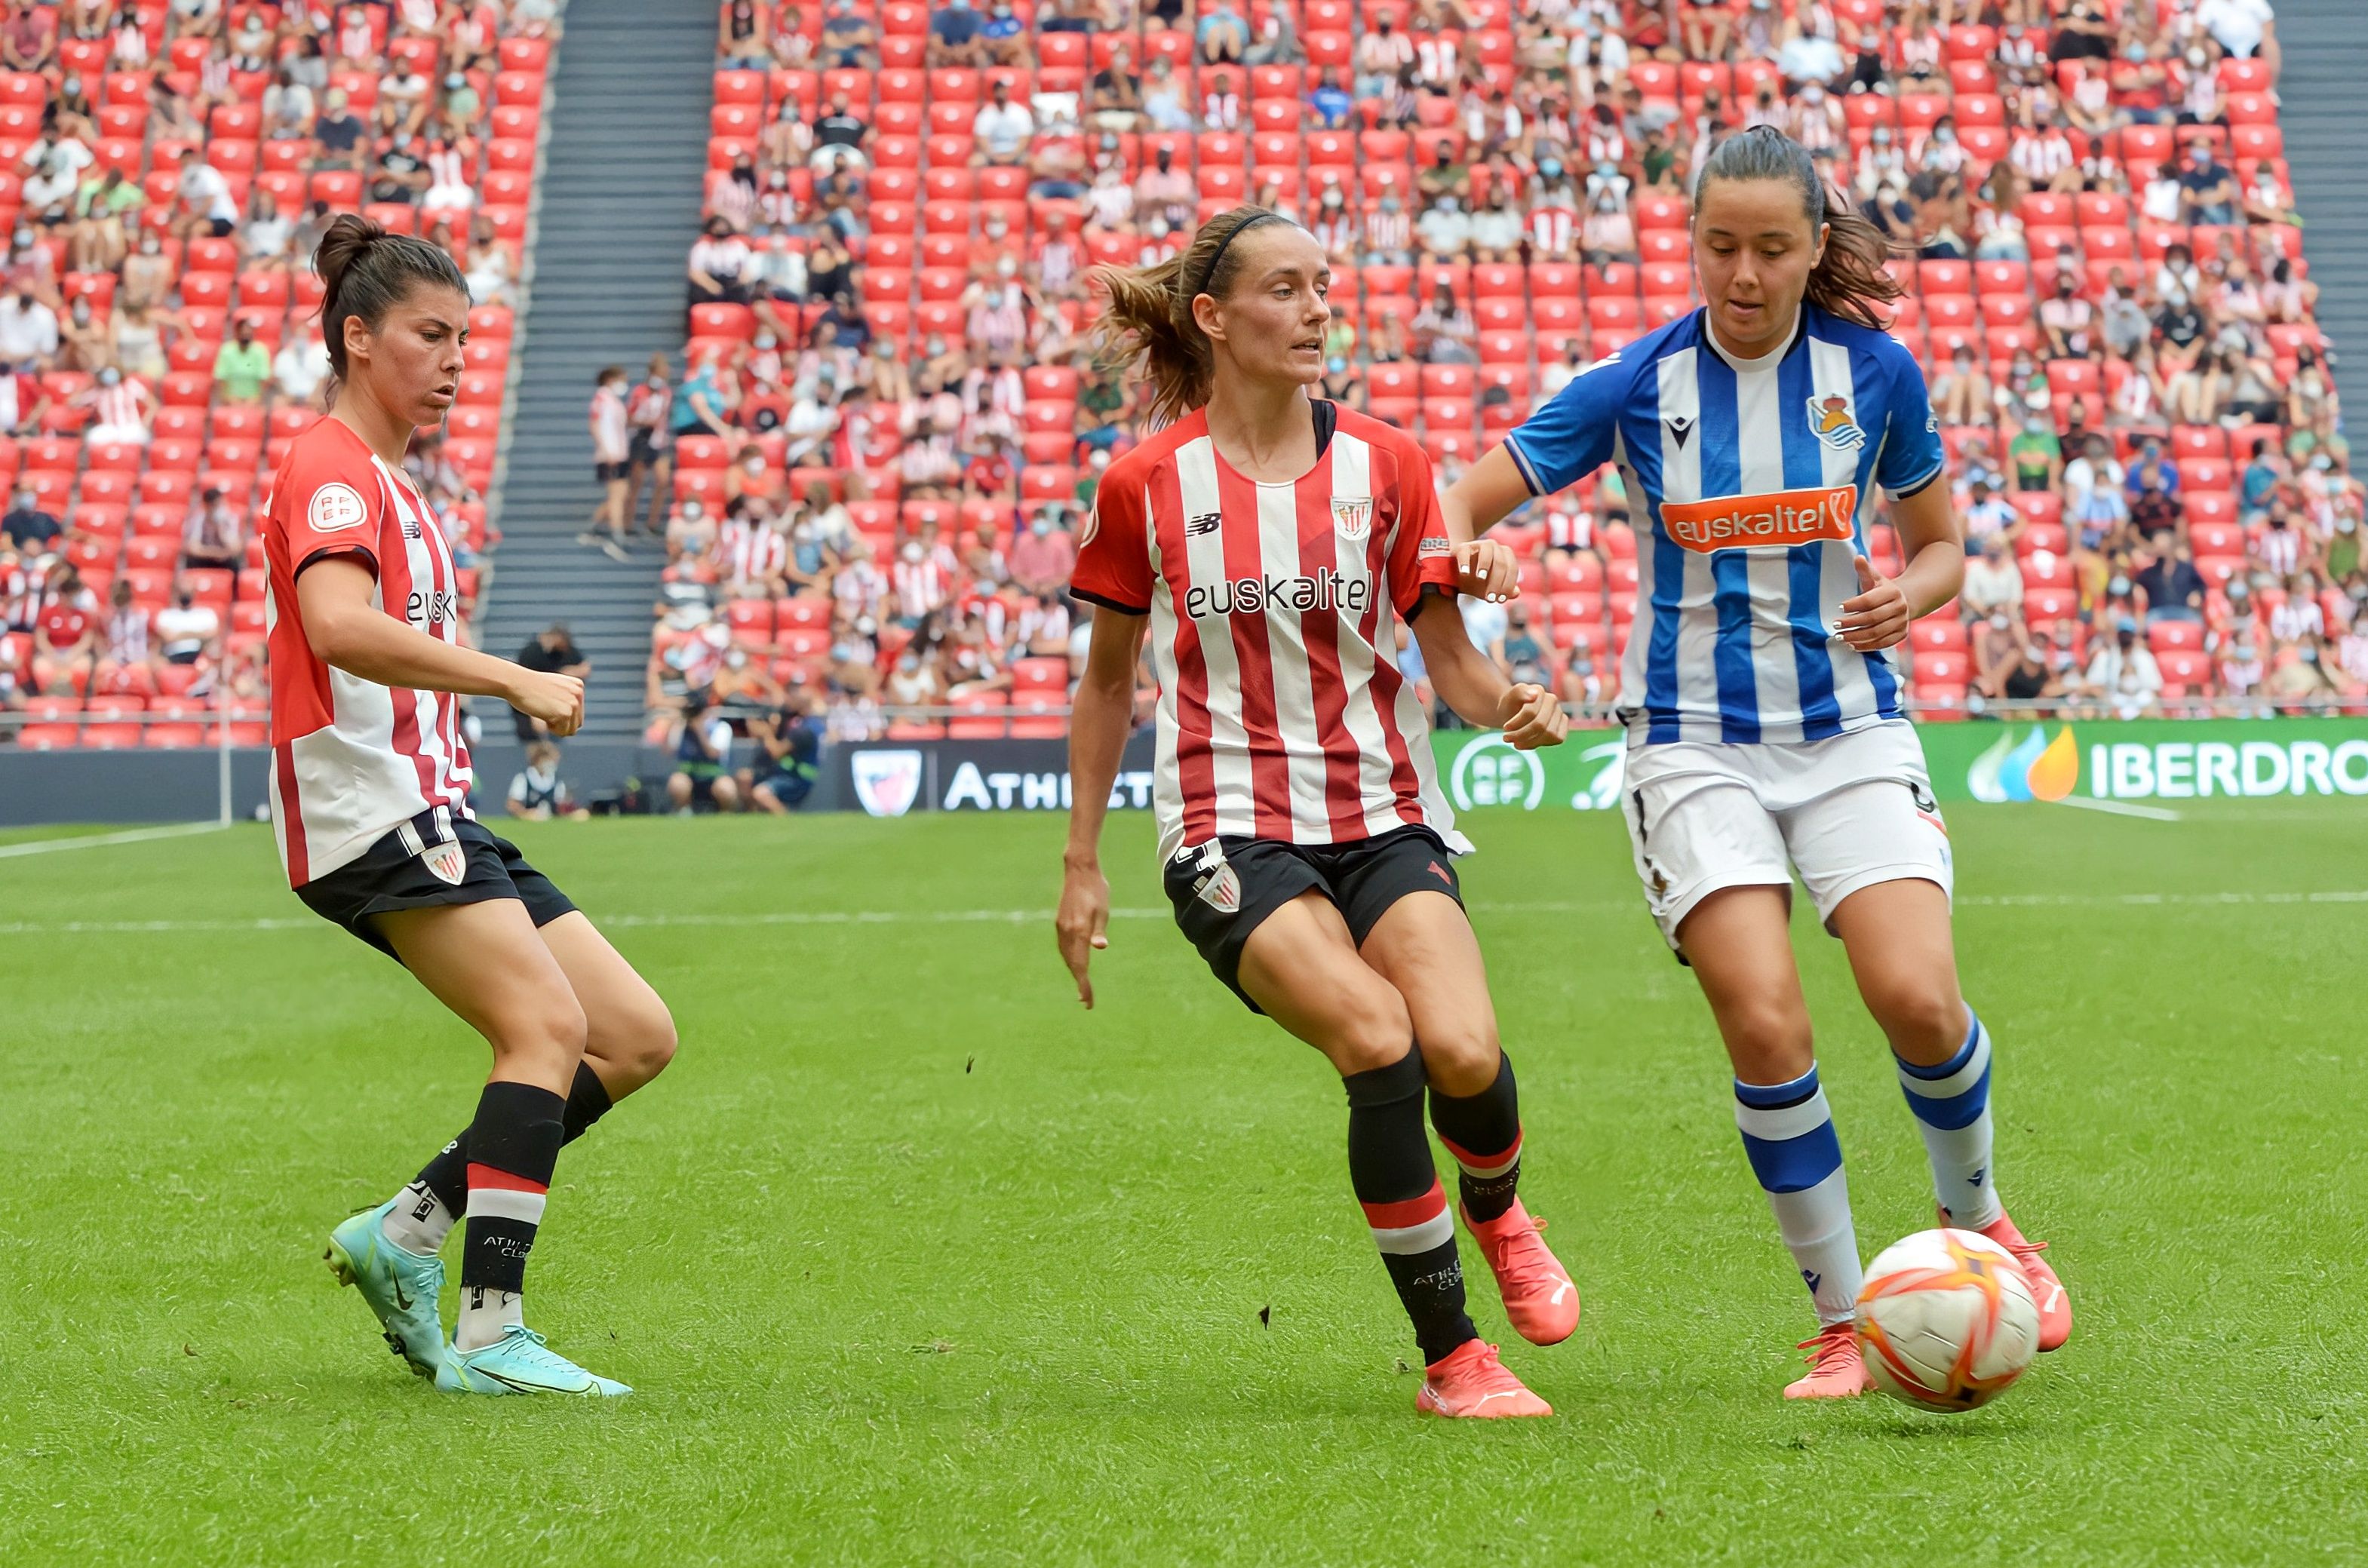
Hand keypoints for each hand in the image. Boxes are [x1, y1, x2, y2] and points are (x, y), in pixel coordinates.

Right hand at [508, 669, 584, 736]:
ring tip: (544, 711)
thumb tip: (576, 723)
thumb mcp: (554, 688)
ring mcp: (573, 704)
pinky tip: (542, 715)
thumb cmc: (529, 686)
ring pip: (571, 730)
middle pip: (577, 723)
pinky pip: (563, 732)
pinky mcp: (565, 714)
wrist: (516, 682)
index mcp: (578, 686)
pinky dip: (551, 729)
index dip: (562, 715)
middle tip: (545, 710)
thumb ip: (566, 698)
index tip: (548, 704)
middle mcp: (578, 694)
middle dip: (561, 723)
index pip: (578, 713)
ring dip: (556, 727)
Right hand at [1055, 859, 1110, 1008]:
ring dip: (1074, 972)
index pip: (1081, 965)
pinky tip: (1075, 962)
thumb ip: (1099, 930)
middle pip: (1072, 964)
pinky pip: (1064, 947)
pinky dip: (1070, 960)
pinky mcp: (1060, 922)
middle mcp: (1067, 932)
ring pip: (1066, 957)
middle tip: (1087, 1000)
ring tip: (1082, 985)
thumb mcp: (1103, 909)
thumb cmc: (1097, 890)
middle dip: (1080, 983)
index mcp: (1079, 930)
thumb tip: (1100, 947)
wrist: (1079, 870)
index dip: (1084, 985)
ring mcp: (1062, 927)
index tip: (1087, 1001)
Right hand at [1453, 538, 1520, 602]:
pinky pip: (1465, 553)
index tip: (1499, 600)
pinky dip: (1465, 562)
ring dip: (1484, 566)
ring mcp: (1478, 544)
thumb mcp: (1491, 588)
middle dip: (1496, 582)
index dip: (1507, 585)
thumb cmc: (1477, 581)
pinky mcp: (1462, 547)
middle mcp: (1494, 546)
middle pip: (1500, 564)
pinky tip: (1464, 573)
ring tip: (1480, 578)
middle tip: (1489, 598)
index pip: (1512, 569)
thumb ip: (1506, 591)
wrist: (1455, 572)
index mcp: (1505, 554)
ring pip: (1486, 554)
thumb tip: (1516, 593)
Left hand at [1499, 681, 1567, 748]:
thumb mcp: (1508, 698)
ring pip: (1550, 733)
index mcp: (1539, 691)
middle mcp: (1553, 701)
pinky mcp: (1562, 727)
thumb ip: (1519, 693)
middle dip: (1522, 734)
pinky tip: (1527, 742)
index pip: (1530, 712)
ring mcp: (1560, 714)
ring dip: (1530, 741)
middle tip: (1506, 738)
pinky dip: (1540, 743)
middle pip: (1540, 724)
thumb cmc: (1510, 706)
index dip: (1517, 722)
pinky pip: (1557, 738)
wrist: (1512, 713)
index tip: (1505, 728)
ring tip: (1515, 742)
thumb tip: (1534, 695)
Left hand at [1838, 554, 1911, 651]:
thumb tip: (1858, 557)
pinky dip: (1867, 646)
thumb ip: (1865, 570)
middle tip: (1835, 625)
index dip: (1853, 604)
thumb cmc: (1883, 590)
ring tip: (1840, 637)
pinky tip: (1852, 645)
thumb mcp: (1875, 578)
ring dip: (1856, 637)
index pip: (1870, 600)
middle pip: (1872, 618)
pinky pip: (1883, 644)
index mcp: (1893, 592)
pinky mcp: (1901, 635)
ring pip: (1876, 633)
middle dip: (1852, 623)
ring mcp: (1902, 622)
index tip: (1839, 607)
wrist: (1905, 601)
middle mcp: (1900, 607)